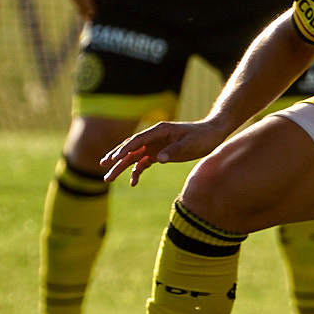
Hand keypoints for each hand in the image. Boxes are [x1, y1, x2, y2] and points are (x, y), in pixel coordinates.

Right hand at [100, 118, 230, 185]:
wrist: (211, 135)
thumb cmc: (201, 137)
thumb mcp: (189, 144)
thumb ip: (173, 151)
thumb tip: (157, 159)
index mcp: (159, 131)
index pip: (137, 140)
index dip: (125, 149)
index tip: (113, 158)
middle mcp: (153, 138)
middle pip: (130, 148)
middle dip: (116, 157)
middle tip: (102, 165)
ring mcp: (154, 146)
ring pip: (133, 157)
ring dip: (121, 167)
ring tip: (107, 178)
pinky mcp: (158, 154)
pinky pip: (143, 164)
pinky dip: (136, 172)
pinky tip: (132, 182)